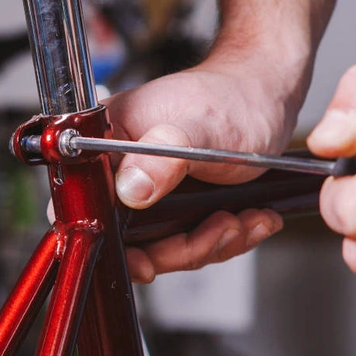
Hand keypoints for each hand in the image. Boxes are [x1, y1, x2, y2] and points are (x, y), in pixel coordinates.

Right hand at [107, 59, 294, 282]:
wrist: (266, 96)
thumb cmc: (232, 98)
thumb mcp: (199, 127)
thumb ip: (162, 157)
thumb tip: (129, 189)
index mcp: (109, 140)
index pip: (89, 204)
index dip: (114, 241)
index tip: (148, 260)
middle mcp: (124, 165)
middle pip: (130, 236)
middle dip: (181, 247)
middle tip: (221, 227)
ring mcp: (151, 184)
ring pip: (165, 243)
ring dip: (211, 242)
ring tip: (242, 219)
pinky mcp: (177, 199)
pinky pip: (191, 236)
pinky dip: (225, 236)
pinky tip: (249, 218)